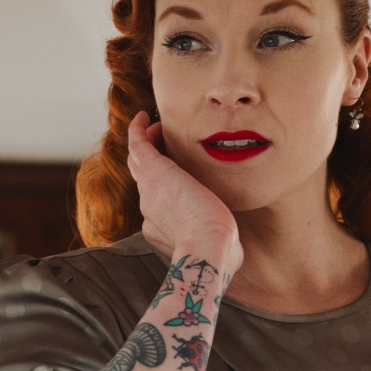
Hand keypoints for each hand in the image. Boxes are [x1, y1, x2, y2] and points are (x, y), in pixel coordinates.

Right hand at [127, 113, 243, 278]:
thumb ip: (223, 244)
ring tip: (154, 128)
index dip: (164, 191)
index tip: (176, 180)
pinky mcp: (153, 170)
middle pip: (144, 180)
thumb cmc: (219, 254)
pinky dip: (138, 129)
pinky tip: (144, 116)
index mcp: (161, 229)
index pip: (158, 205)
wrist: (207, 249)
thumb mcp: (220, 248)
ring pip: (138, 161)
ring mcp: (148, 189)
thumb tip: (232, 246)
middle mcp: (149, 209)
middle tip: (160, 145)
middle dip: (150, 164)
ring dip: (145, 143)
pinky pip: (137, 142)